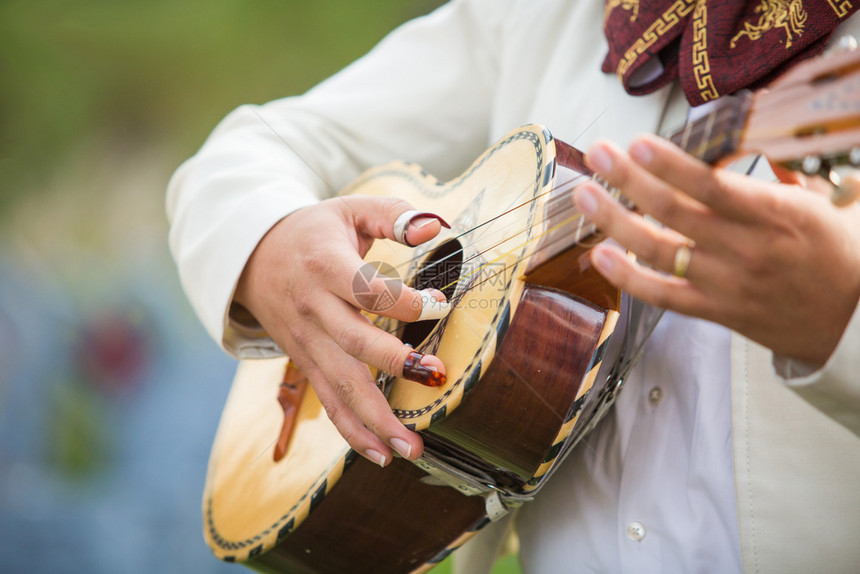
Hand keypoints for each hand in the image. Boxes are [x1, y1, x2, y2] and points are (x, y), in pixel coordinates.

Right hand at [234, 195, 446, 465]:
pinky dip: (353, 432)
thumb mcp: (349, 208)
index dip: (406, 300)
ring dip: (376, 420)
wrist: (250, 257)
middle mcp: (315, 308)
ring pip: (341, 385)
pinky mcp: (306, 363)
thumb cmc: (311, 232)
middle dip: (396, 363)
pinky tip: (381, 454)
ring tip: (411, 448)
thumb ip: (394, 214)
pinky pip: (329, 402)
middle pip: (354, 343)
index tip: (441, 306)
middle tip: (437, 376)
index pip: (367, 289)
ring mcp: (308, 341)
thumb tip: (438, 227)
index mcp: (327, 265)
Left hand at [573, 134, 859, 364]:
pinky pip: (663, 295)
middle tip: (597, 153)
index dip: (671, 165)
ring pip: (658, 251)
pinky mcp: (715, 311)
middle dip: (628, 179)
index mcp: (775, 215)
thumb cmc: (834, 252)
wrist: (855, 320)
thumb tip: (720, 153)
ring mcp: (726, 283)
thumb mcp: (814, 205)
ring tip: (584, 193)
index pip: (713, 186)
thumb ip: (765, 181)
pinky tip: (598, 255)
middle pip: (674, 211)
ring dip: (614, 220)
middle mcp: (746, 249)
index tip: (637, 143)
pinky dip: (627, 277)